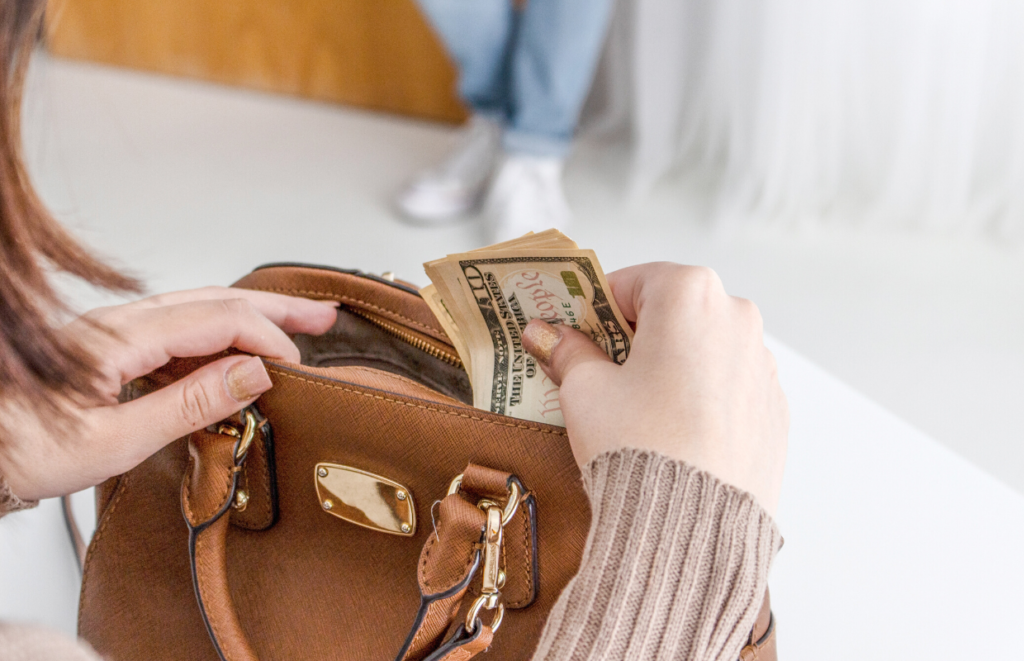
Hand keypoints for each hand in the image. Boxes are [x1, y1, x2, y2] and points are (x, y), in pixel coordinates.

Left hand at [0, 287, 336, 500]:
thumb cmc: (19, 449)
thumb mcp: (113, 441)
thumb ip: (189, 404)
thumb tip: (254, 374)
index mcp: (121, 339)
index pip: (219, 318)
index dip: (267, 337)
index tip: (297, 369)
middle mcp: (121, 325)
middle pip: (216, 300)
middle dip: (276, 307)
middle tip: (325, 316)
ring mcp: (116, 335)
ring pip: (199, 311)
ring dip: (252, 317)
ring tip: (296, 329)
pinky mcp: (111, 352)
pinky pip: (178, 334)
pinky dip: (221, 339)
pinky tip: (237, 358)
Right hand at [522, 263, 787, 516]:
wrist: (692, 524)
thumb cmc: (636, 442)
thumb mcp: (585, 390)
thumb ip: (566, 351)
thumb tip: (545, 334)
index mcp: (690, 294)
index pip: (630, 283)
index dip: (595, 310)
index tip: (576, 336)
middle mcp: (736, 316)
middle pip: (672, 312)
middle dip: (635, 338)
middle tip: (601, 375)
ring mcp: (762, 363)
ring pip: (703, 349)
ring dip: (670, 366)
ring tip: (637, 412)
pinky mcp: (774, 407)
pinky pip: (727, 387)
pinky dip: (700, 397)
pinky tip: (673, 433)